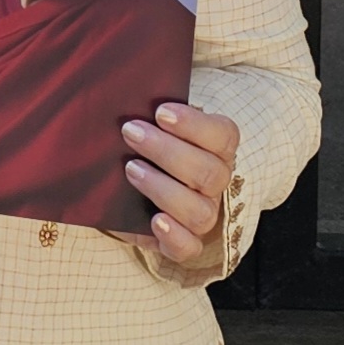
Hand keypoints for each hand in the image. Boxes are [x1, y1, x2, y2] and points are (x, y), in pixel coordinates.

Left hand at [118, 103, 239, 263]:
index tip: (160, 112)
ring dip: (163, 189)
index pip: (223, 135)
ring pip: (200, 211)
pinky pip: (190, 248)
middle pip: (209, 172)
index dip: (195, 124)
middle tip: (130, 132)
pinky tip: (155, 221)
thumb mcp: (149, 125)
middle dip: (167, 151)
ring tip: (130, 169)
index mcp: (216, 148)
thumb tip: (120, 96)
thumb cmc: (142, 146)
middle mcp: (215, 183)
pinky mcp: (182, 242)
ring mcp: (202, 214)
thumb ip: (147, 112)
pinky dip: (174, 236)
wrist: (127, 189)